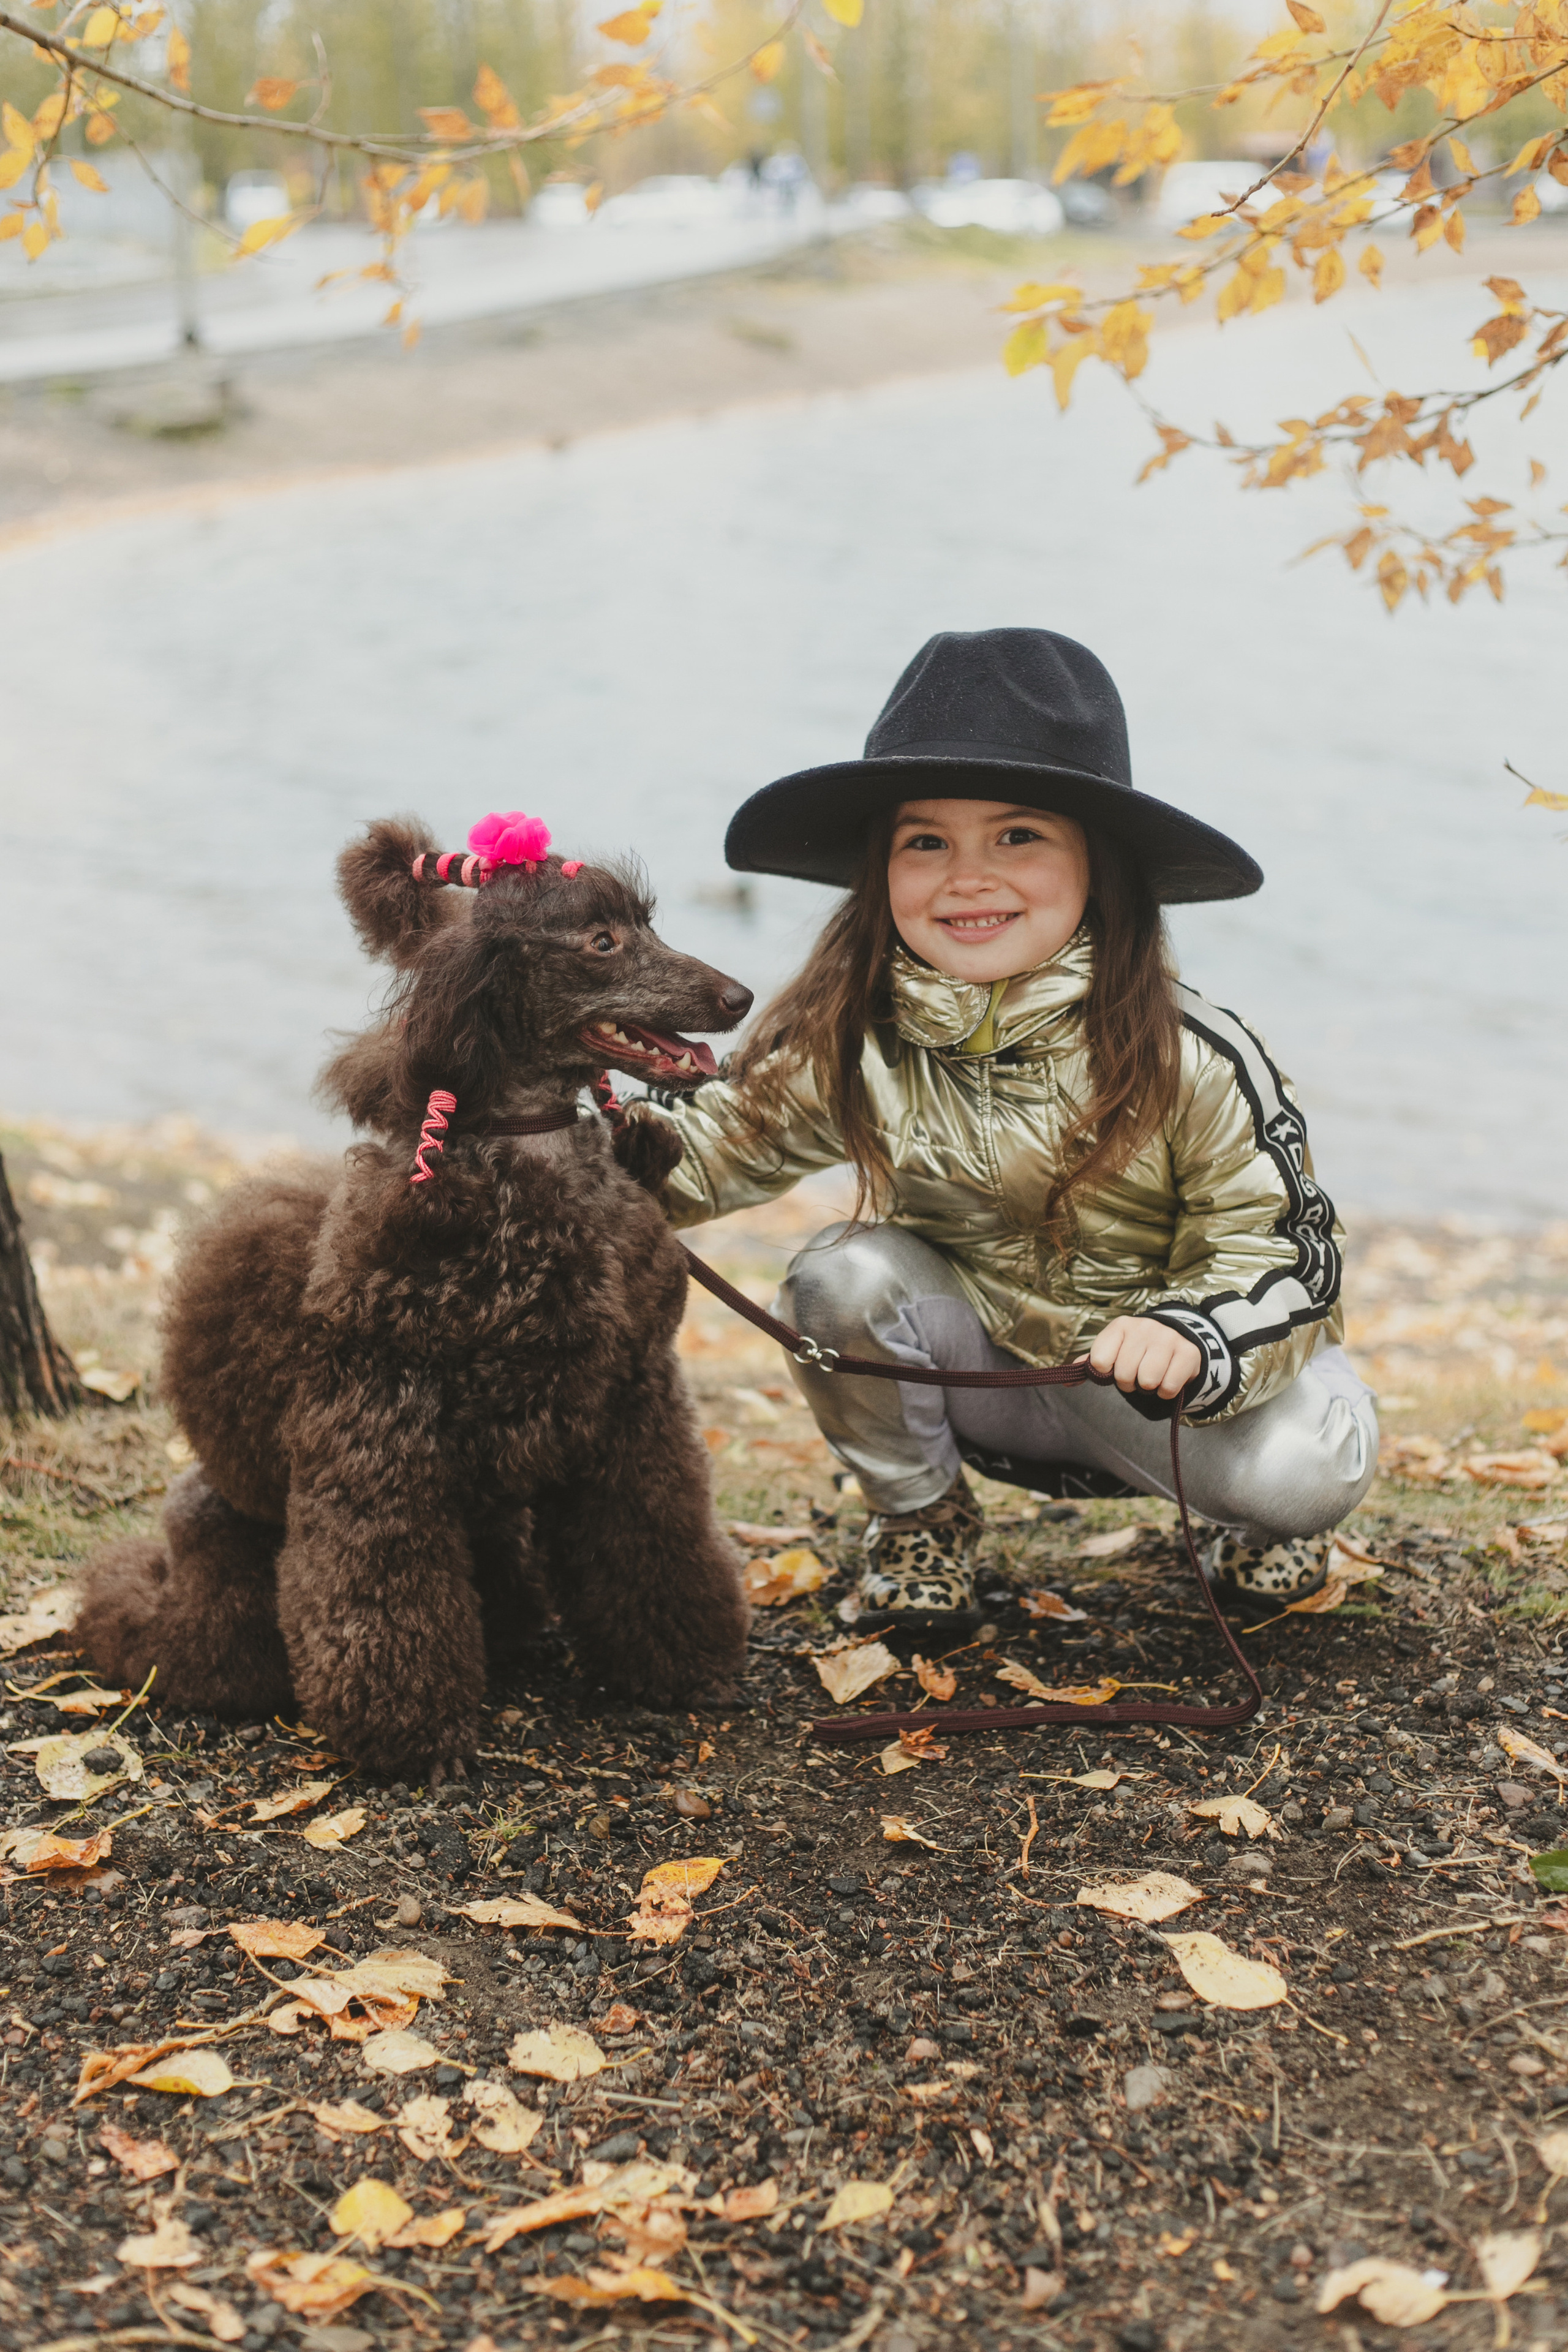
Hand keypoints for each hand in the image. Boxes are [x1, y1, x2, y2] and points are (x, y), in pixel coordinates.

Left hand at [1080, 1315, 1201, 1401]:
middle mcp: (1144, 1327)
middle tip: (1137, 1373)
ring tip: (1152, 1375)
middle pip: (1124, 1374)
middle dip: (1129, 1382)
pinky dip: (1166, 1391)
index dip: (1107, 1372)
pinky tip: (1167, 1378)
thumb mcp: (1112, 1351)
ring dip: (1148, 1387)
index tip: (1114, 1367)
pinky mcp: (1188, 1352)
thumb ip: (1090, 1364)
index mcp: (1120, 1326)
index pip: (1100, 1361)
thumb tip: (1066, 1380)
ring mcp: (1168, 1338)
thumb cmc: (1136, 1350)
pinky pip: (1169, 1387)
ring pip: (1147, 1381)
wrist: (1175, 1339)